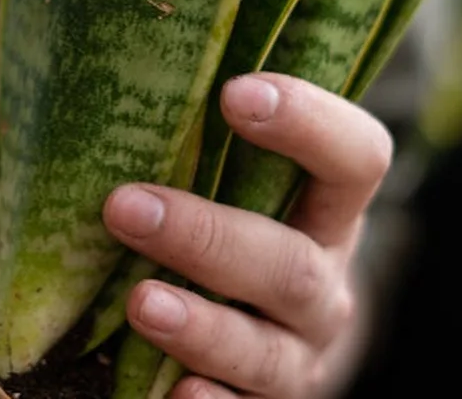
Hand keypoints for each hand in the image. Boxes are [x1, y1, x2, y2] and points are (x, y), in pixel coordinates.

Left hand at [103, 72, 392, 398]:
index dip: (308, 124)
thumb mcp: (242, 191)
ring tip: (141, 303)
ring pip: (265, 349)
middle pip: (291, 266)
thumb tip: (106, 93)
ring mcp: (299, 355)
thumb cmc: (240, 231)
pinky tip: (173, 394)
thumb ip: (205, 152)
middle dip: (208, 236)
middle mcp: (324, 286)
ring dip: (201, 326)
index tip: (234, 93)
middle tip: (127, 207)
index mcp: (331, 214)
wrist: (278, 336)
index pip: (355, 159)